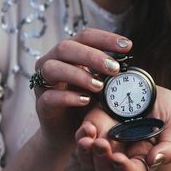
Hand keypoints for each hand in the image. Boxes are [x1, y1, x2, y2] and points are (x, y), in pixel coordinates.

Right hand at [33, 28, 131, 148]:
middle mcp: (52, 62)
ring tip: (99, 86)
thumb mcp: (100, 85)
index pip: (84, 36)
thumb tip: (129, 62)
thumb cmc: (86, 104)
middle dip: (92, 56)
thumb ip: (108, 73)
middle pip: (66, 47)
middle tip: (115, 68)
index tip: (128, 46)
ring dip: (78, 75)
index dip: (105, 38)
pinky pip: (50, 96)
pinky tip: (86, 100)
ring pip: (53, 68)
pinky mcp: (41, 104)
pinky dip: (68, 97)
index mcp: (68, 53)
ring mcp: (44, 83)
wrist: (69, 133)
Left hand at [75, 86, 170, 170]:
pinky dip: (81, 137)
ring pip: (89, 160)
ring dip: (87, 153)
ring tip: (88, 141)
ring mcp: (104, 143)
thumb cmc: (163, 109)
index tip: (119, 159)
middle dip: (102, 162)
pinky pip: (82, 139)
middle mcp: (121, 156)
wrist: (144, 87)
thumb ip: (170, 145)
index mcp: (142, 159)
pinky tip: (88, 129)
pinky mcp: (92, 129)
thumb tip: (155, 160)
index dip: (125, 170)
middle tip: (101, 145)